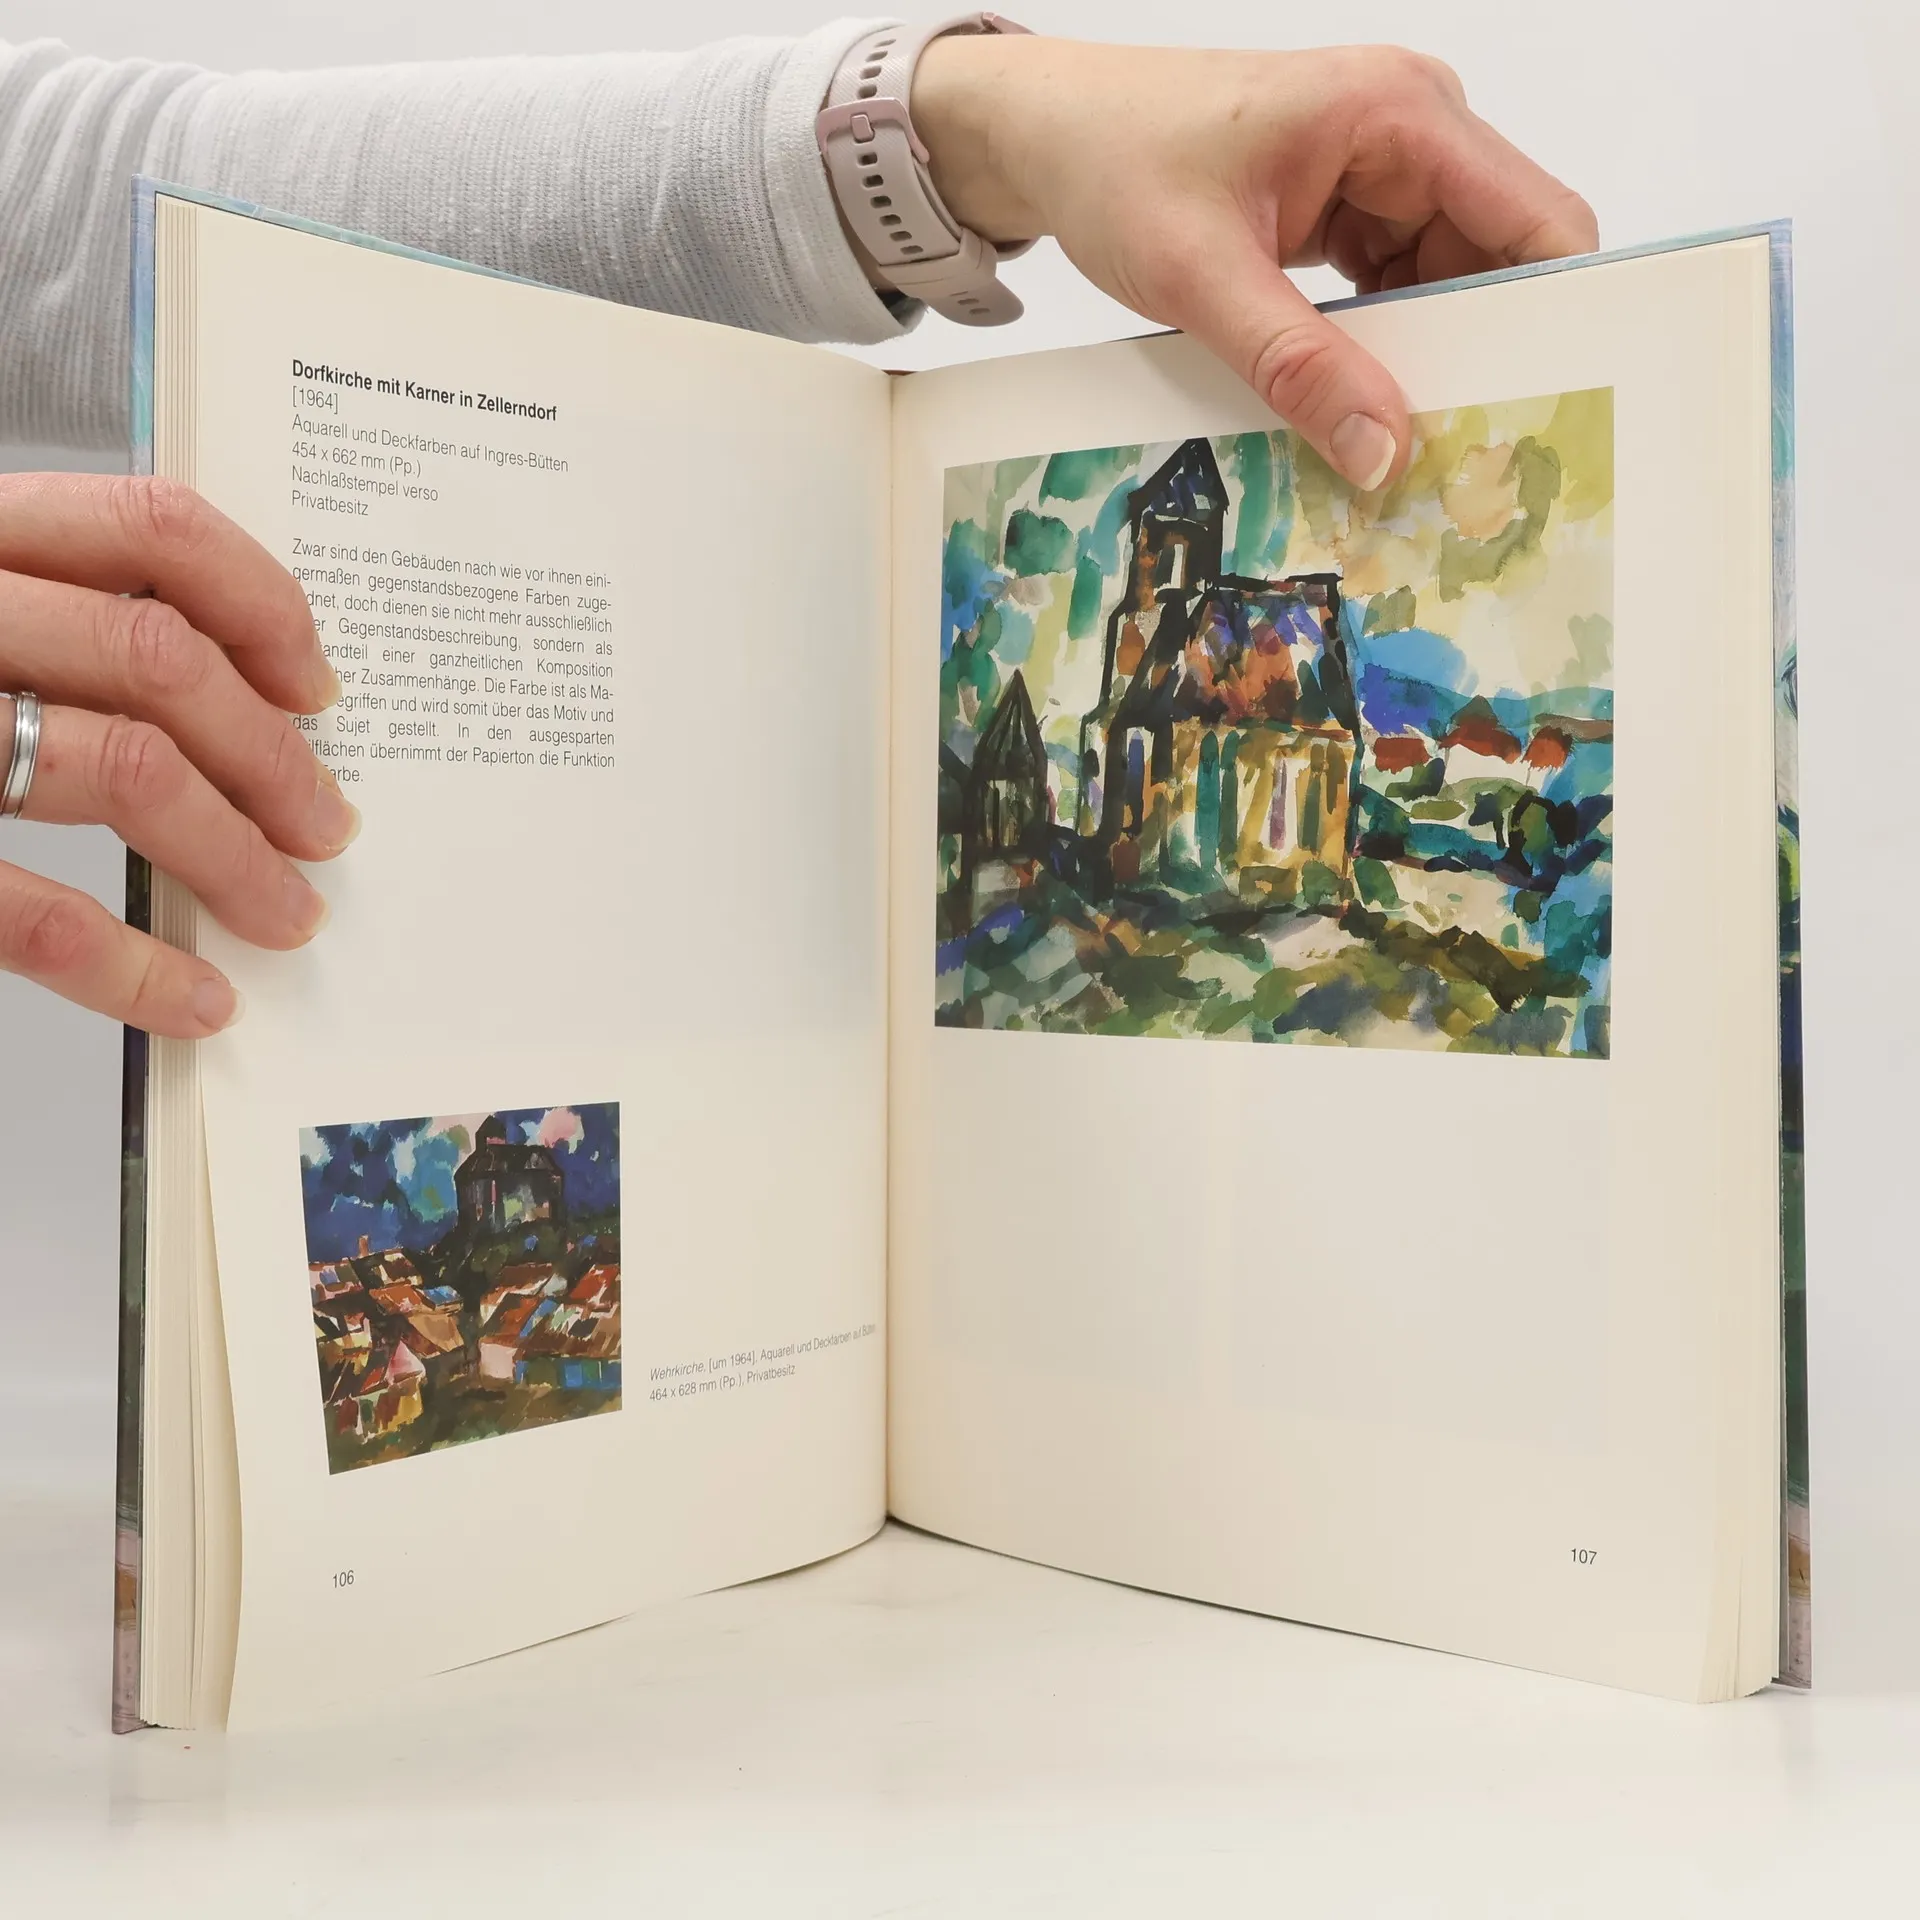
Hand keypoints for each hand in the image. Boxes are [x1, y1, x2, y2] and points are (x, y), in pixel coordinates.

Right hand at [0, 475, 354, 1036]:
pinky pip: (28, 907)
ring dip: (235, 858)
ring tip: (285, 915)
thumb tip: (228, 694)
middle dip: (275, 759)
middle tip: (327, 828)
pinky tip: (191, 1002)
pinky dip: (133, 967)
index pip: (148, 527)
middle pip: (161, 662)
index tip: (318, 684)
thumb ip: (43, 614)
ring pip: (124, 768)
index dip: (262, 603)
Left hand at [913, 37, 1597, 490]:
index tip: (1552, 408)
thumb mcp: (1202, 275)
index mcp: (1399, 114)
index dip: (1558, 315)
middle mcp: (1412, 130)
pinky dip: (1388, 345)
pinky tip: (1367, 406)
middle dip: (1489, 352)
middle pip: (1501, 258)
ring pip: (1451, 282)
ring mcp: (1385, 170)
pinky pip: (1401, 286)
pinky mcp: (1353, 208)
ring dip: (1432, 358)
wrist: (1048, 134)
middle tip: (1472, 456)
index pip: (1537, 220)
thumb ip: (1296, 366)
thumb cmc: (1114, 162)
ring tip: (1416, 445)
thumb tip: (1383, 452)